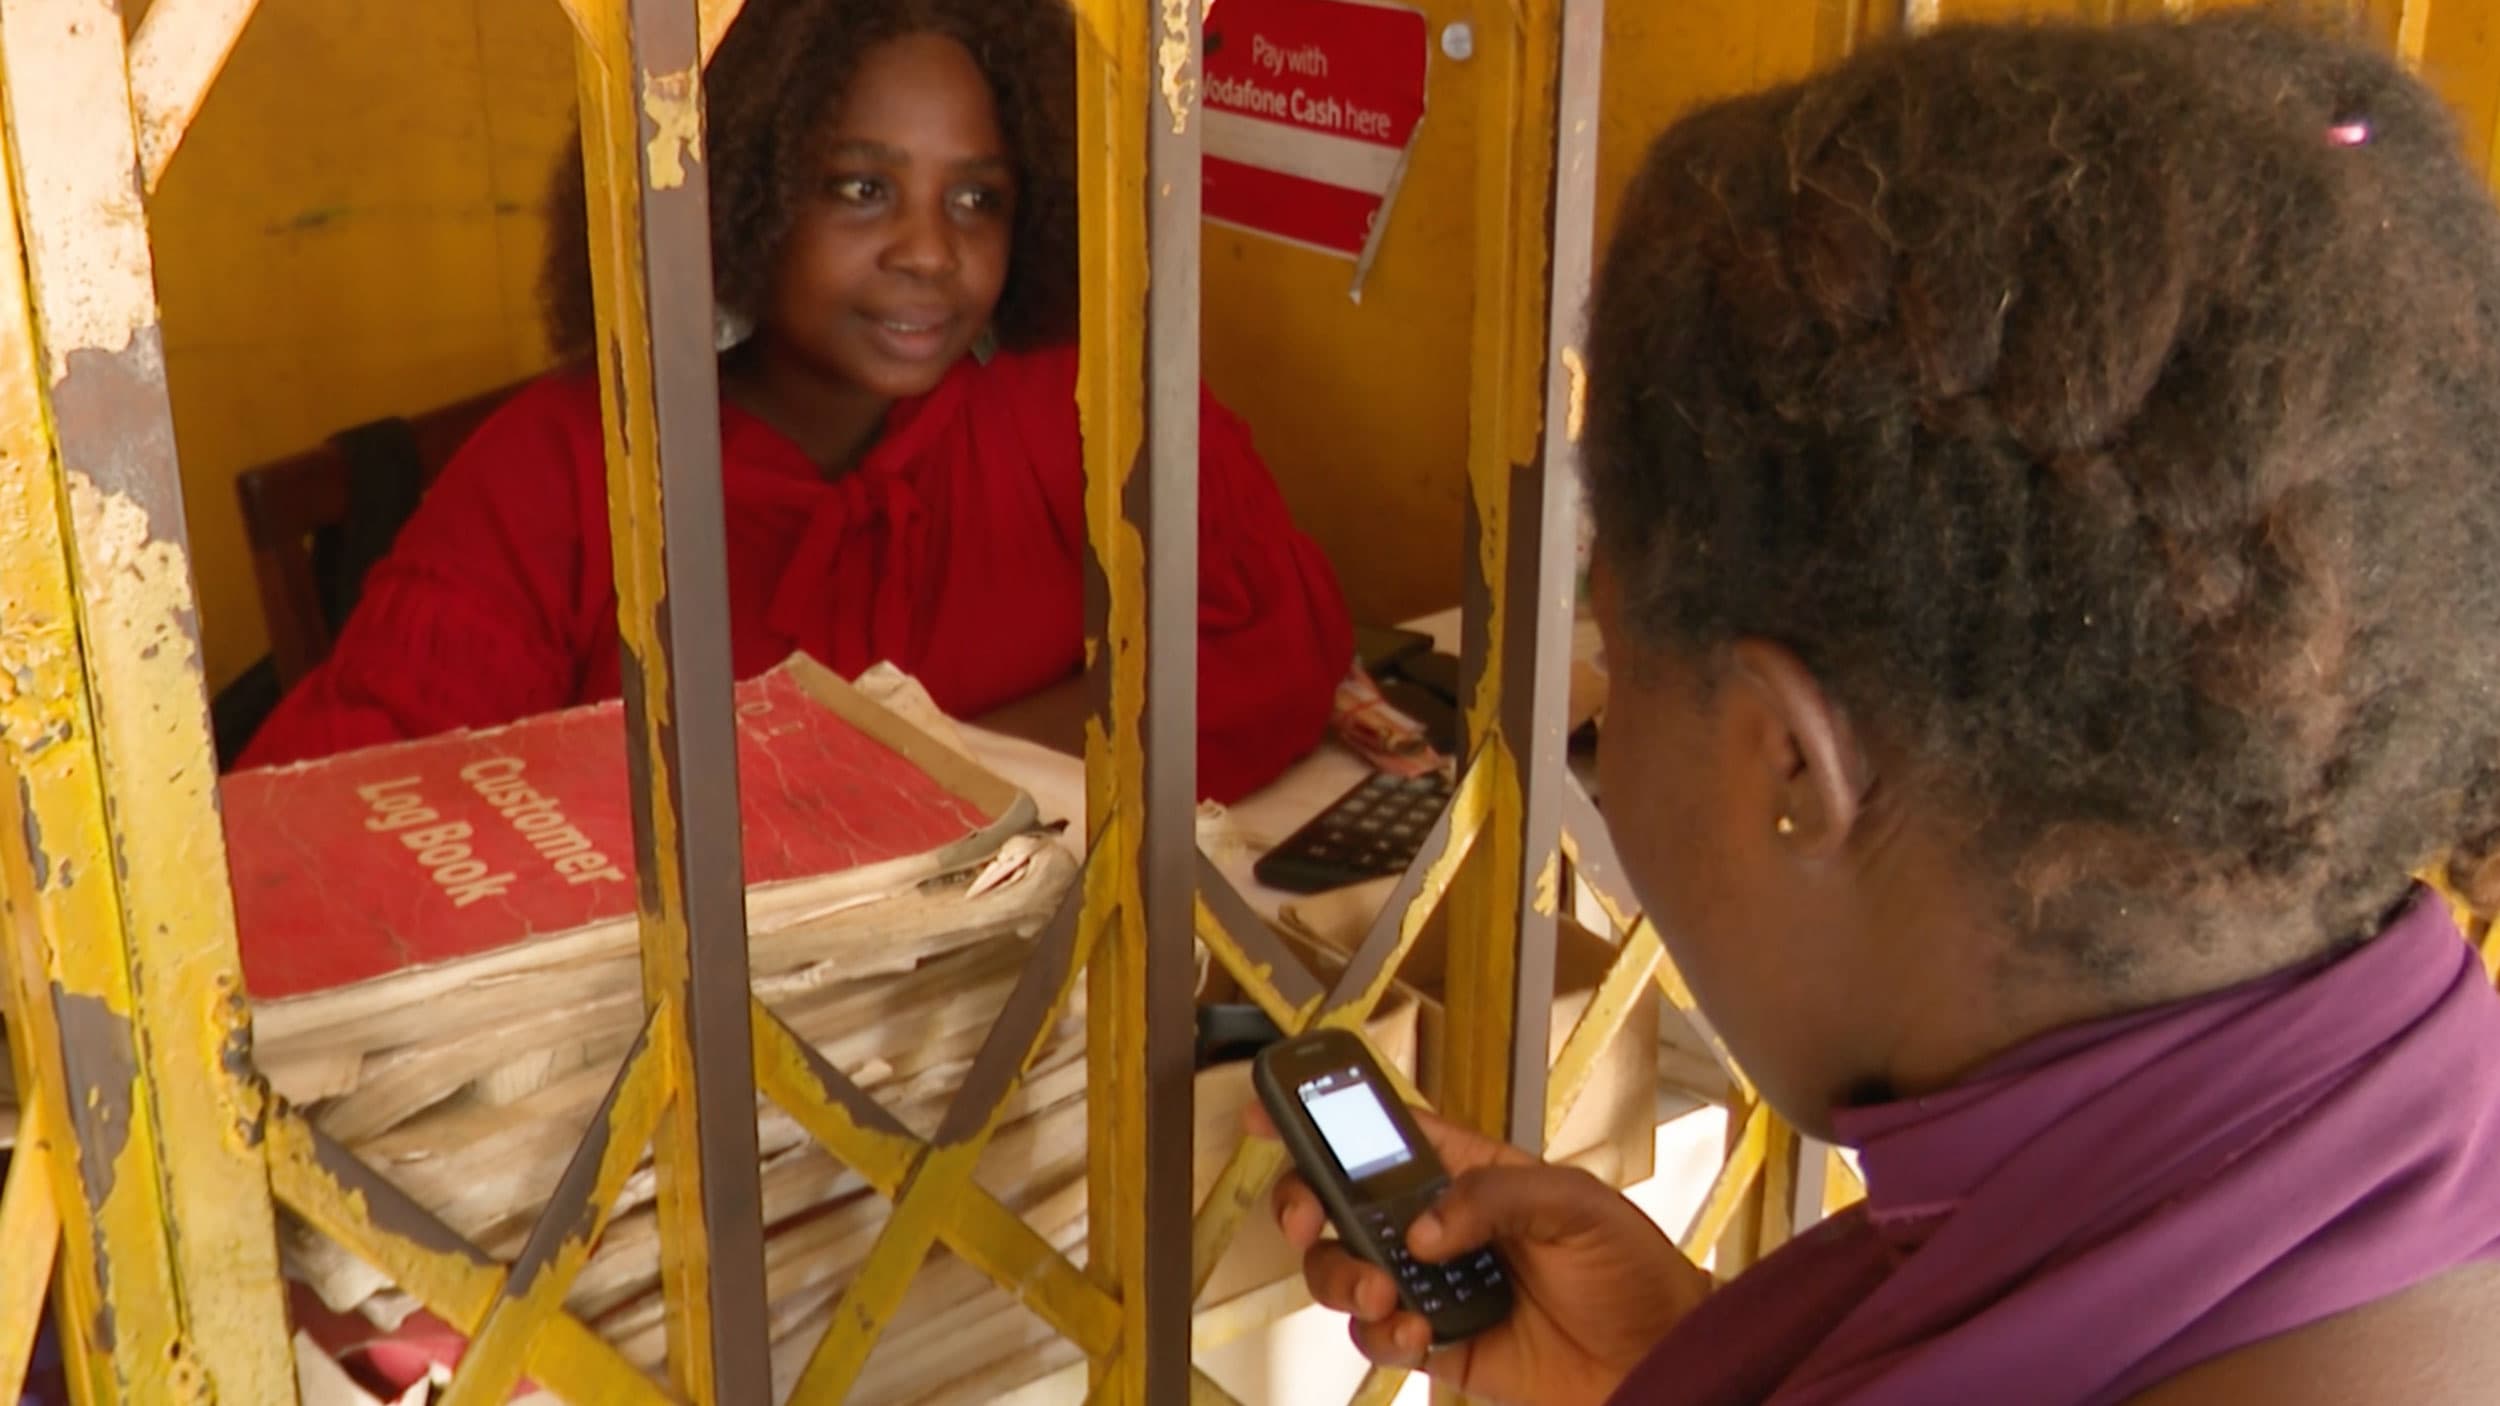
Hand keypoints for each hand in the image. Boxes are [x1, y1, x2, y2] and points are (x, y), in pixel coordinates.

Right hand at [1251, 1102, 1708, 1405]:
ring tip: (1385, 1291)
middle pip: (1338, 1203)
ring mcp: (1433, 1284)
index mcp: (1467, 1171)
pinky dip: (1379, 1335)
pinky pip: (1378, 1336)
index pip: (1381, 1132)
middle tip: (1312, 1222)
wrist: (1662, 1360)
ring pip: (1345, 1271)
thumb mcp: (1576, 1204)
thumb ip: (1494, 1198)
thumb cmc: (1633, 1269)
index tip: (1272, 1111)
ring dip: (1343, 1278)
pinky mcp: (1438, 1344)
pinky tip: (1414, 1331)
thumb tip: (1423, 1228)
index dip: (1321, 1116)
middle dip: (1307, 1206)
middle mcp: (1438, 1224)